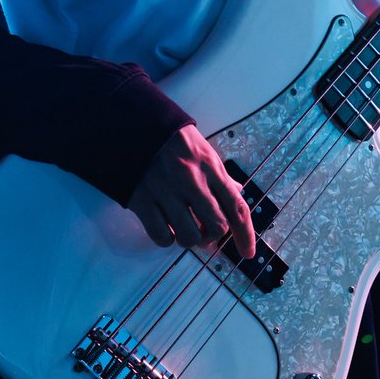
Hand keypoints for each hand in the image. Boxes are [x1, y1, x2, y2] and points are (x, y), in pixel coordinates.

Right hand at [128, 125, 256, 257]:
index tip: (247, 253)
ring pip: (189, 236)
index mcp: (210, 168)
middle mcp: (191, 181)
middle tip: (206, 234)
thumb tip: (237, 192)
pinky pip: (161, 236)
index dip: (245, 235)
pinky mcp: (142, 200)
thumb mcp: (202, 149)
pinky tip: (165, 228)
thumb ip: (220, 175)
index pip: (237, 208)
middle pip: (216, 226)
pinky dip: (166, 239)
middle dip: (214, 236)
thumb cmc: (171, 138)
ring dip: (190, 239)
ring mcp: (166, 191)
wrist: (132, 125)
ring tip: (183, 229)